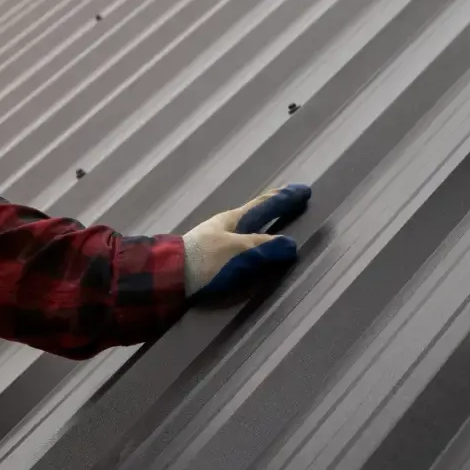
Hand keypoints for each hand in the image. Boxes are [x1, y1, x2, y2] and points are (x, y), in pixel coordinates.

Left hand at [183, 183, 310, 302]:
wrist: (166, 278)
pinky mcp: (210, 262)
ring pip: (246, 232)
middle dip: (274, 210)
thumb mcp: (238, 252)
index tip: (302, 190)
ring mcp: (216, 243)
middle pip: (255, 216)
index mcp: (233, 220)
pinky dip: (252, 247)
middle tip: (291, 202)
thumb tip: (292, 244)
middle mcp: (225, 228)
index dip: (284, 199)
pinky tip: (253, 256)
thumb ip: (264, 249)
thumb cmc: (204, 261)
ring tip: (276, 229)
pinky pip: (240, 250)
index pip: (264, 206)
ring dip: (263, 229)